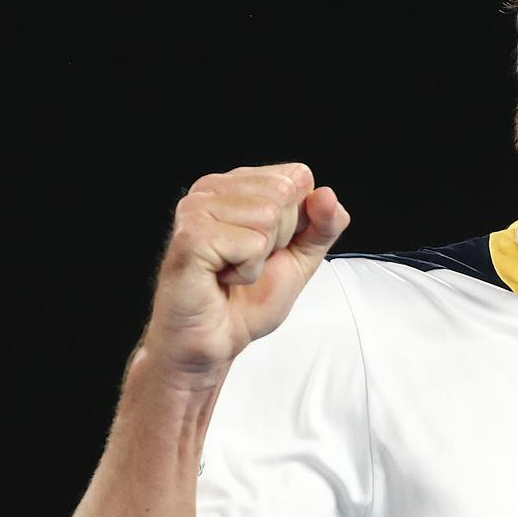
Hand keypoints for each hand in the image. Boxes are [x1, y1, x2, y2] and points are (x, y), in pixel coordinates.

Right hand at [142, 163, 350, 387]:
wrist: (216, 341)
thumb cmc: (248, 298)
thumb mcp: (302, 256)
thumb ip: (324, 224)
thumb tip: (326, 194)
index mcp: (237, 183)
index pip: (298, 176)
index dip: (298, 219)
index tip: (267, 245)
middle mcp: (212, 187)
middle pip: (284, 192)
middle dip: (280, 237)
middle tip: (248, 260)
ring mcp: (196, 209)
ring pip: (268, 216)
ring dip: (260, 257)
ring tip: (233, 269)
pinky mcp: (191, 236)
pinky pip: (252, 244)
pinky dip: (247, 270)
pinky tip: (222, 278)